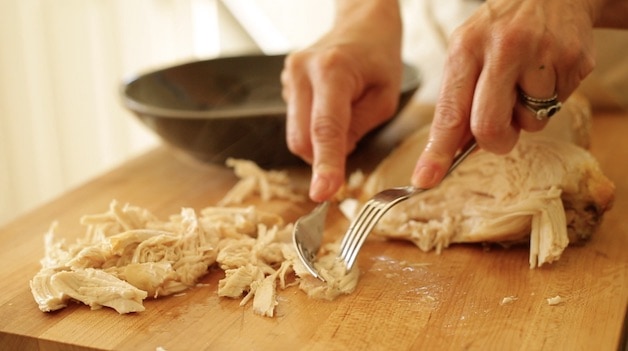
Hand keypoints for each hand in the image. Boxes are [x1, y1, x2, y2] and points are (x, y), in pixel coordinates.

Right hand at [281, 0, 402, 201]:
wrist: (361, 23)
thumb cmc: (379, 58)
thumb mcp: (385, 98)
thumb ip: (358, 129)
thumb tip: (334, 157)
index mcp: (333, 70)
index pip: (325, 129)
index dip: (325, 165)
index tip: (323, 194)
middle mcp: (302, 71)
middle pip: (301, 138)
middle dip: (321, 157)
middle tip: (348, 151)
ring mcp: (289, 76)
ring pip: (295, 134)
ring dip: (318, 142)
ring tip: (344, 117)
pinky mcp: (285, 83)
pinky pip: (295, 122)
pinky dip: (313, 129)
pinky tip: (331, 109)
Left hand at [412, 0, 596, 187]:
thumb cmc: (501, 30)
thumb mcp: (468, 51)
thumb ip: (459, 98)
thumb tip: (451, 150)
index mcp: (466, 48)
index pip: (449, 112)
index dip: (438, 152)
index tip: (426, 179)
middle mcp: (502, 49)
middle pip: (488, 127)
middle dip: (494, 141)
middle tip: (500, 131)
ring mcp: (540, 54)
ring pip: (529, 122)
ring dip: (526, 115)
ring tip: (526, 80)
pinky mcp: (573, 62)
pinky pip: (556, 107)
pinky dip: (549, 99)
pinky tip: (546, 71)